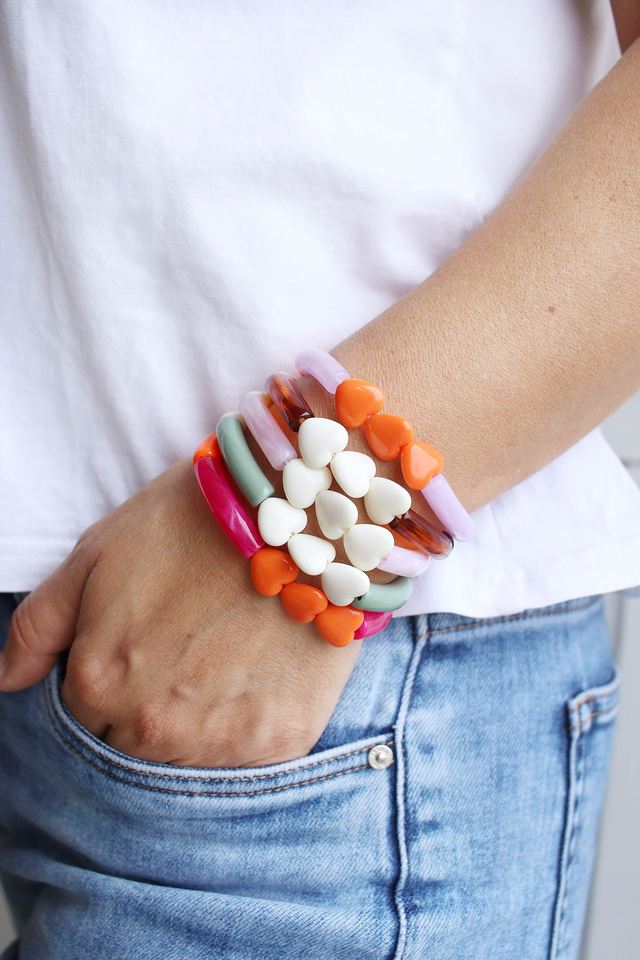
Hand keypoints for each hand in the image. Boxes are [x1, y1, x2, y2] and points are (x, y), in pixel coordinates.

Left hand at [0, 458, 360, 767]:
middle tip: (190, 648)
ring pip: (191, 758)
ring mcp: (220, 742)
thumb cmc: (190, 521)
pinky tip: (263, 671)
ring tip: (229, 655)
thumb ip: (40, 626)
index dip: (114, 680)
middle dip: (153, 706)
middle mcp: (152, 730)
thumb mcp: (95, 555)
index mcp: (98, 686)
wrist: (297, 511)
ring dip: (202, 720)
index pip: (86, 719)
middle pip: (136, 746)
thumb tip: (6, 681)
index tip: (147, 644)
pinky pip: (250, 756)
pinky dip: (252, 722)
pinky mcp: (281, 741)